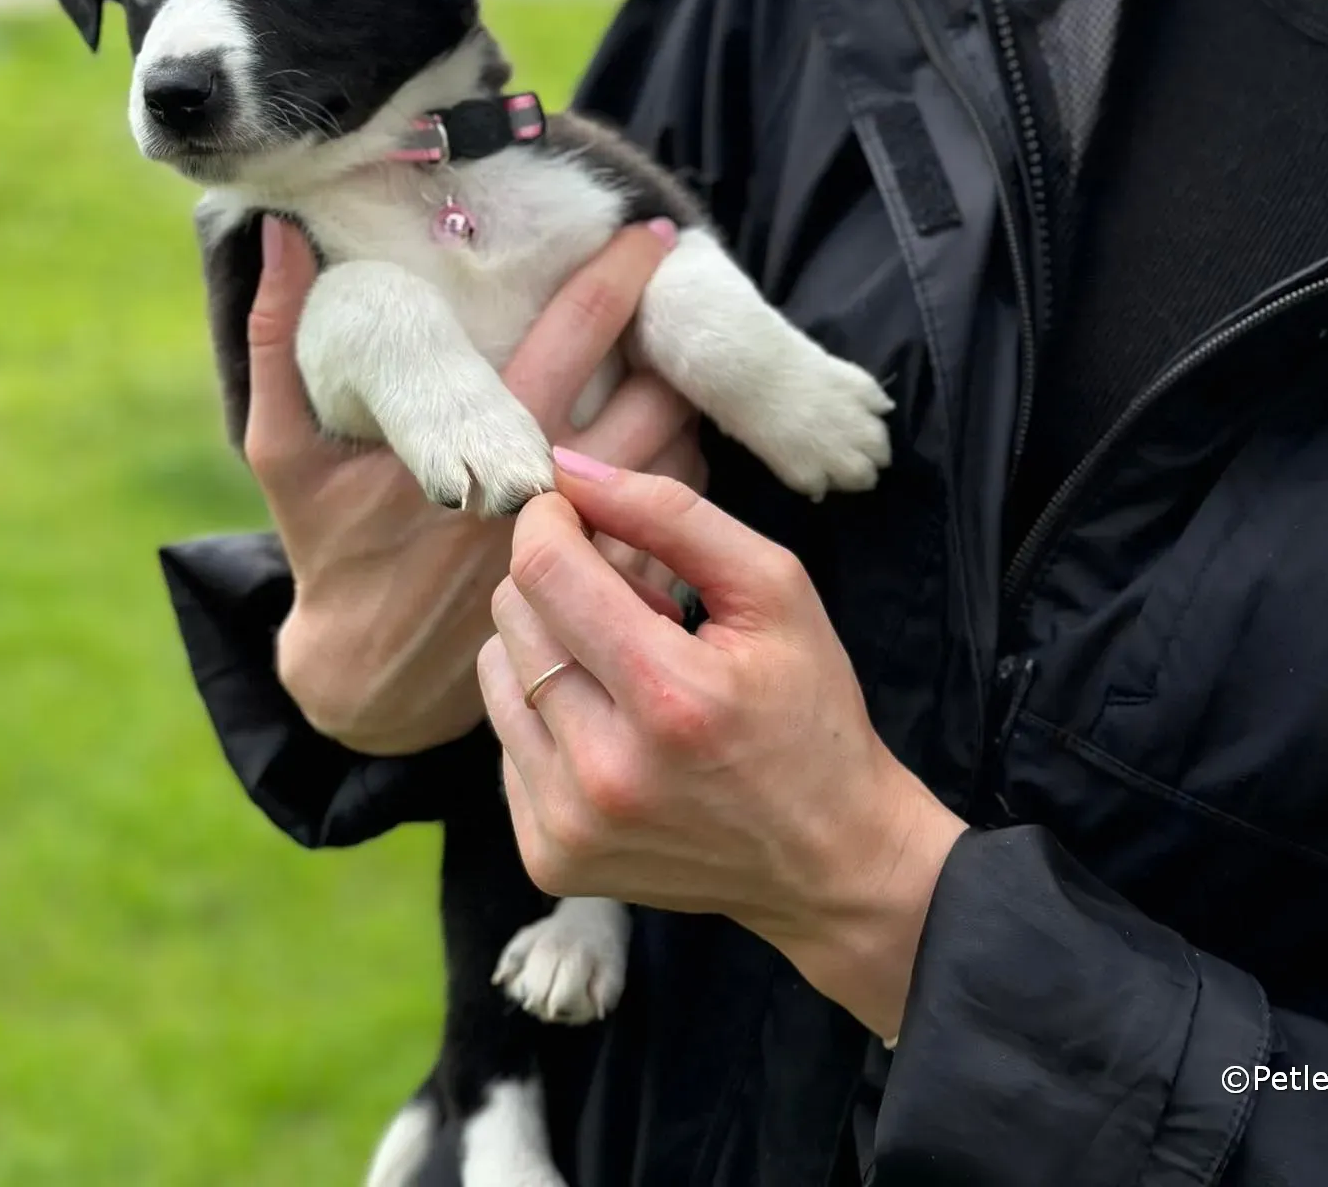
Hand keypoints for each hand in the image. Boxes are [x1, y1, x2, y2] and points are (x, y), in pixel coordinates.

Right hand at [245, 215, 702, 755]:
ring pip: (678, 454)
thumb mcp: (283, 450)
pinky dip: (684, 469)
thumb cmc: (328, 545)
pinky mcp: (607, 592)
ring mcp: (584, 548)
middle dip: (677, 334)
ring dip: (685, 400)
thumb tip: (279, 233)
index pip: (573, 336)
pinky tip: (671, 438)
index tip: (652, 230)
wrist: (367, 677)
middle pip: (652, 393)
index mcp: (476, 443)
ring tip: (680, 358)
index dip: (618, 274)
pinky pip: (678, 518)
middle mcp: (543, 491)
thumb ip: (277, 338)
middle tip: (687, 287)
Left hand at [478, 456, 967, 1041]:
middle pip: (513, 614)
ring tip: (624, 669)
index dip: (551, 519)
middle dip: (561, 580)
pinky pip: (505, 740)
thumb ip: (670, 515)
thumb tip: (568, 470)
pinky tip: (613, 729)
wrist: (830, 858)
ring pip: (497, 671)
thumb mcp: (773, 589)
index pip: (544, 570)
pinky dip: (548, 714)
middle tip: (633, 604)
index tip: (578, 512)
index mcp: (669, 694)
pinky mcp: (549, 858)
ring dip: (549, 646)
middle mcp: (606, 770)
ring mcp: (570, 825)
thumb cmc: (808, 710)